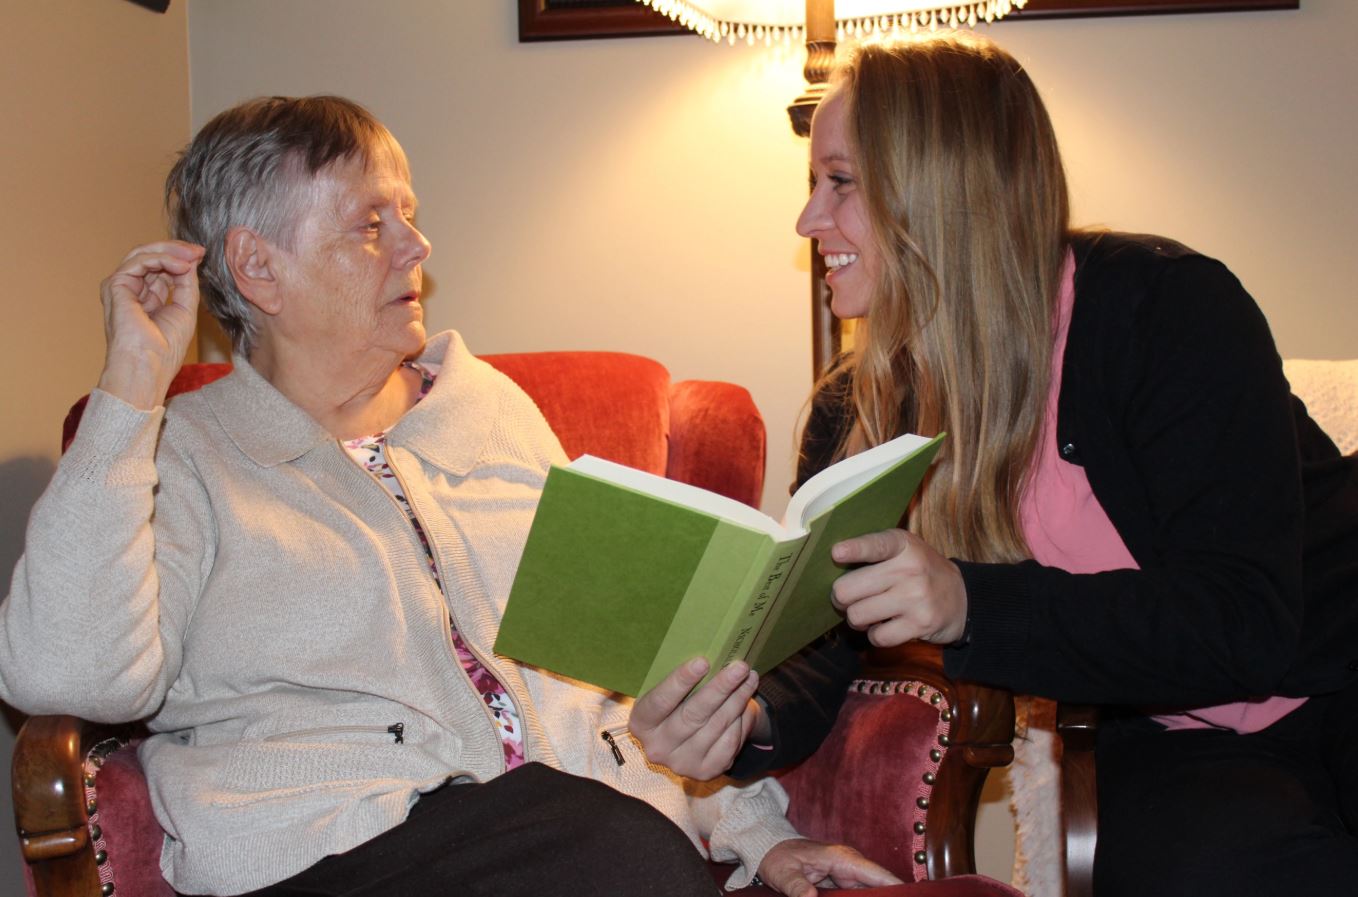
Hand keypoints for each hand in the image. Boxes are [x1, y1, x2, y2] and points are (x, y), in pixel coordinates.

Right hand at [97, 241, 204, 409]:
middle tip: (198, 250)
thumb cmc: (164, 350)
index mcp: (145, 299)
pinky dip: (162, 259)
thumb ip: (186, 283)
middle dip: (175, 250)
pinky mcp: (115, 286)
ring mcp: (120, 288)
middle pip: (149, 257)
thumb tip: (191, 259)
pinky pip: (139, 262)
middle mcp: (130, 291)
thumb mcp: (184, 309)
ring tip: (192, 256)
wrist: (147, 367)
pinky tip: (180, 265)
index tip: (201, 254)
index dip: (180, 258)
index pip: (160, 269)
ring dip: (170, 251)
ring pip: (142, 255)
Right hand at [628, 657, 761, 779]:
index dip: (681, 681)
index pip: (660, 701)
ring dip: (737, 699)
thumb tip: (707, 657)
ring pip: (716, 726)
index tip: (703, 661)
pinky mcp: (704, 772)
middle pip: (693, 715)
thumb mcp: (668, 693)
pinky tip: (745, 703)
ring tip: (749, 677)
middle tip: (739, 667)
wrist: (690, 738)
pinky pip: (729, 742)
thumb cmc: (678, 704)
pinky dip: (740, 720)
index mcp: (641, 723)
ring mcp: (681, 763)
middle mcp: (657, 748)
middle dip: (720, 688)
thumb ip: (678, 681)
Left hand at [757, 838, 902, 895]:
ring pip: (874, 890)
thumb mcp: (783, 874)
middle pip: (882, 885)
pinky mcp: (845, 880)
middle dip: (893, 896)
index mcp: (842, 858)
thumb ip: (796, 887)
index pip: (879, 875)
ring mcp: (849, 872)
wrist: (772, 849)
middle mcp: (851, 863)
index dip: (898, 888)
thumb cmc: (778, 858)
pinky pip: (864, 892)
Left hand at [830, 529, 967, 646]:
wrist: (962, 598)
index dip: (854, 550)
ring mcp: (916, 597)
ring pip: (857, 615)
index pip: (875, 545)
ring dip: (856, 618)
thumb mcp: (904, 550)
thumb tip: (831, 564)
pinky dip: (875, 635)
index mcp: (902, 545)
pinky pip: (877, 636)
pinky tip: (884, 626)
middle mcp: (909, 569)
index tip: (836, 553)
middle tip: (847, 599)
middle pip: (847, 589)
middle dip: (840, 598)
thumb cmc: (920, 571)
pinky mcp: (920, 624)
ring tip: (867, 613)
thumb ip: (873, 552)